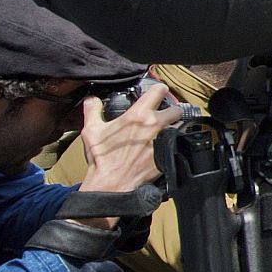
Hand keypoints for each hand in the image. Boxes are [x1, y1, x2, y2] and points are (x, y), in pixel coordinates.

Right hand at [78, 83, 178, 215]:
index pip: (159, 90)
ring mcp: (165, 139)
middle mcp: (155, 124)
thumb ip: (93, 110)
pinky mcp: (169, 153)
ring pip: (180, 125)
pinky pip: (179, 142)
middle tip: (164, 115)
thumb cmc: (103, 158)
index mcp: (138, 115)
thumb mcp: (91, 131)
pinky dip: (175, 141)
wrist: (113, 182)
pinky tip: (167, 144)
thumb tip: (91, 98)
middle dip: (172, 110)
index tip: (158, 92)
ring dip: (175, 126)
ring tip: (165, 131)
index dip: (160, 89)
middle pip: (176, 108)